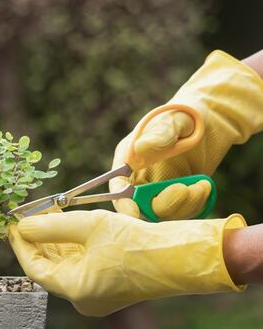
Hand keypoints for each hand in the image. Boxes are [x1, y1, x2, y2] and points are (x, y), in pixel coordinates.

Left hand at [9, 210, 244, 316]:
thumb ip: (51, 226)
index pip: (35, 267)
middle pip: (49, 265)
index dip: (21, 244)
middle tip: (29, 213)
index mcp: (75, 290)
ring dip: (54, 239)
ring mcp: (94, 293)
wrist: (177, 256)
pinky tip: (65, 224)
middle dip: (38, 238)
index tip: (12, 224)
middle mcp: (82, 297)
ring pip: (64, 263)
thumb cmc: (137, 243)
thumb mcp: (89, 226)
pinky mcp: (106, 284)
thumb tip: (22, 225)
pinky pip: (79, 264)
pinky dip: (70, 245)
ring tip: (47, 212)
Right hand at [110, 50, 262, 219]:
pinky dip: (194, 205)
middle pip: (140, 207)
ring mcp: (159, 190)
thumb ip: (159, 135)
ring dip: (183, 205)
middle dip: (162, 204)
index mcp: (129, 160)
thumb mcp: (173, 120)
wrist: (212, 120)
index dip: (122, 202)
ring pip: (163, 213)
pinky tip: (204, 186)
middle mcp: (140, 179)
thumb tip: (139, 149)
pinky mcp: (178, 198)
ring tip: (201, 185)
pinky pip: (181, 213)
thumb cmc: (185, 114)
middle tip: (184, 189)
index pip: (118, 188)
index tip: (135, 212)